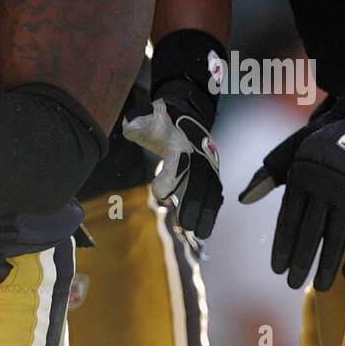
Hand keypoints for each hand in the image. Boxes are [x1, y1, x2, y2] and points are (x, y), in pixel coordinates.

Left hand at [123, 93, 222, 238]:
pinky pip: (214, 192)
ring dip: (207, 212)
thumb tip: (130, 129)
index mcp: (180, 138)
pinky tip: (205, 227)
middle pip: (200, 179)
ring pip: (211, 189)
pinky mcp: (212, 172)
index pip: (178, 159)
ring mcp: (208, 162)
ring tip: (199, 234)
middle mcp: (199, 151)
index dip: (170, 178)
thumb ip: (137, 124)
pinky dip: (211, 210)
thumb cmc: (161, 119)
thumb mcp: (146, 117)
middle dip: (194, 203)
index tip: (158, 194)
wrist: (184, 111)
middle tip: (185, 225)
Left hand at [239, 72, 344, 290]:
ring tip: (321, 286)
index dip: (281, 246)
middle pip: (309, 234)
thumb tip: (242, 199)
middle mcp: (323, 189)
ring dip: (327, 265)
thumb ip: (267, 177)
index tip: (276, 268)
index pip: (287, 221)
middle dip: (300, 261)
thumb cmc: (319, 142)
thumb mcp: (289, 153)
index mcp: (300, 178)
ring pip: (335, 238)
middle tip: (292, 283)